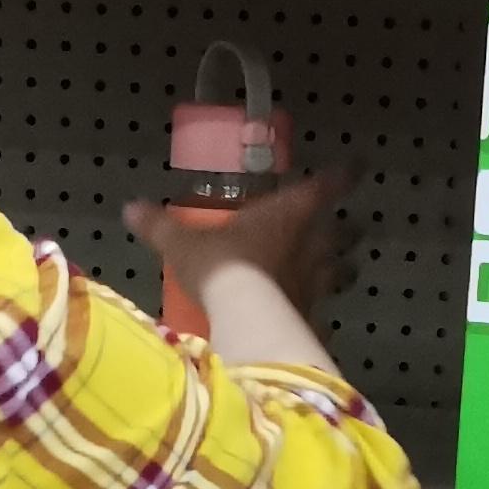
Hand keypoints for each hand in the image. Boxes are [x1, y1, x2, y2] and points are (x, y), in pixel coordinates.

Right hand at [125, 163, 348, 319]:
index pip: (327, 186)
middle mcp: (313, 245)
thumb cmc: (223, 267)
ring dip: (344, 268)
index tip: (358, 166)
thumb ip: (160, 226)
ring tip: (343, 269)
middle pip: (345, 232)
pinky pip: (325, 310)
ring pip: (344, 271)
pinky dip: (323, 310)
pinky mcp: (315, 318)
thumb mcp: (184, 245)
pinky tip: (317, 317)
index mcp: (290, 213)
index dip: (344, 175)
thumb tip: (130, 209)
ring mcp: (318, 283)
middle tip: (351, 226)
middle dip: (348, 229)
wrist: (246, 322)